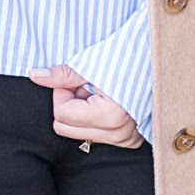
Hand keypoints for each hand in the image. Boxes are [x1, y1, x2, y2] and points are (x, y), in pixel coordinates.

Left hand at [27, 64, 145, 148]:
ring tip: (100, 92)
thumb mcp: (93, 62)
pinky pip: (97, 135)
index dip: (63, 92)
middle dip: (70, 104)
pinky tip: (109, 101)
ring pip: (79, 133)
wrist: (160, 56)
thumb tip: (34, 76)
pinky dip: (96, 118)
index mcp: (111, 117)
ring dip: (83, 111)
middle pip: (65, 129)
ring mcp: (126, 139)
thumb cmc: (129, 55)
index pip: (62, 114)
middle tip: (86, 85)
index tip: (77, 78)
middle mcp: (119, 134)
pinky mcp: (130, 139)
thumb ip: (61, 75)